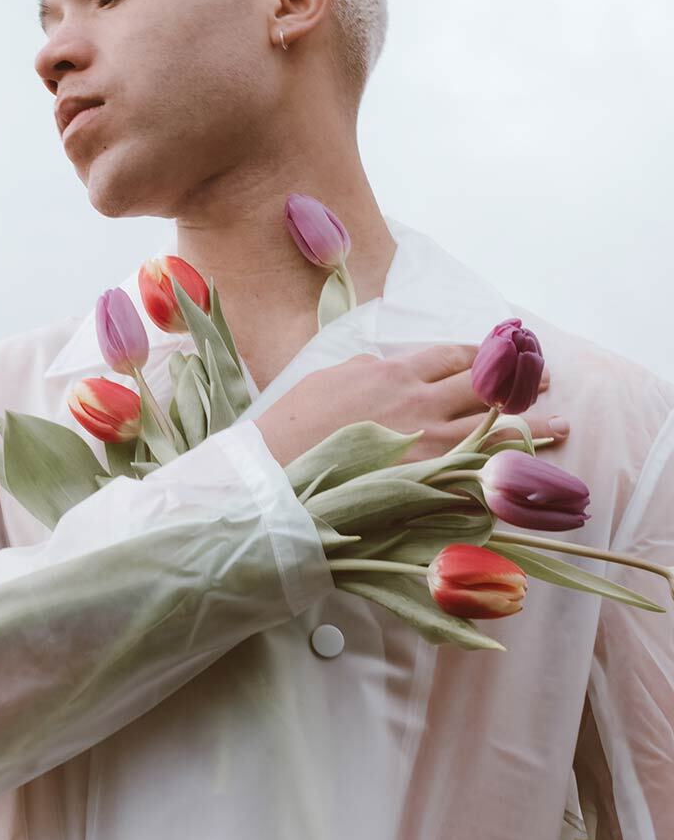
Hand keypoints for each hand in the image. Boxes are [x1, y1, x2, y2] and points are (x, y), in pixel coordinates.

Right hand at [253, 344, 564, 467]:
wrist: (277, 478)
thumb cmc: (292, 428)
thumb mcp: (327, 381)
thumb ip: (364, 371)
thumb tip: (383, 367)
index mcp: (394, 374)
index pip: (451, 355)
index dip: (481, 353)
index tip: (501, 353)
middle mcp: (420, 404)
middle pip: (485, 387)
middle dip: (520, 382)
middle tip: (546, 378)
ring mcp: (429, 447)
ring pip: (495, 431)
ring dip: (533, 427)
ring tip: (562, 424)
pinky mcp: (428, 486)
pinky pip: (481, 476)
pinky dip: (509, 473)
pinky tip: (530, 474)